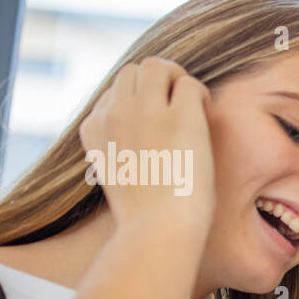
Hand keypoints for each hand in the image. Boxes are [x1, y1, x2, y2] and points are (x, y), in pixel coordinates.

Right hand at [78, 57, 215, 239]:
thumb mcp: (117, 179)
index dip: (138, 104)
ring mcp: (145, 112)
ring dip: (177, 80)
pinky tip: (205, 118)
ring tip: (192, 109)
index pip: (113, 94)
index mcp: (93, 129)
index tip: (156, 127)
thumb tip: (141, 142)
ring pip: (158, 67)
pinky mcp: (180, 117)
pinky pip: (189, 83)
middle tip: (178, 108)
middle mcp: (114, 114)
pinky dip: (201, 95)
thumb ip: (120, 151)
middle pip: (133, 71)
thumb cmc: (145, 219)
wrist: (158, 232)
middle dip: (157, 83)